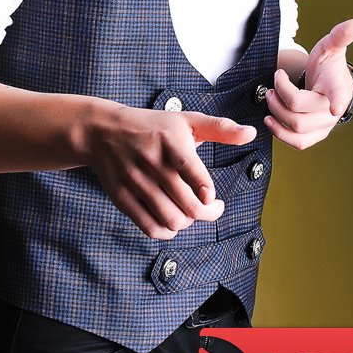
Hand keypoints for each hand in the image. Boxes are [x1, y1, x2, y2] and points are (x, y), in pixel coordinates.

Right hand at [85, 104, 256, 239]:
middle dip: (207, 213)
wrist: (101, 130)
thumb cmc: (152, 126)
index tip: (212, 197)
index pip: (189, 168)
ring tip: (191, 211)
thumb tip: (251, 133)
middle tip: (214, 208)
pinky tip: (173, 221)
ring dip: (187, 223)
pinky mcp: (121, 197)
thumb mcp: (184, 120)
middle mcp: (151, 161)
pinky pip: (149, 227)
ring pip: (170, 220)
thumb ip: (219, 128)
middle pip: (186, 204)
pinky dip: (166, 232)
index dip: (204, 189)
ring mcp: (134, 181)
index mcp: (169, 141)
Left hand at [264, 19, 352, 150]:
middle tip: (273, 82)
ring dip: (276, 113)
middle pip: (300, 110)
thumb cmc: (328, 65)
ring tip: (270, 97)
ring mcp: (325, 125)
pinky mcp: (316, 134)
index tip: (334, 108)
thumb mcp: (331, 47)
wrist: (328, 84)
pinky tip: (270, 120)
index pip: (340, 95)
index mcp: (337, 87)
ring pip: (296, 128)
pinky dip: (280, 133)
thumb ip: (341, 35)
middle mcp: (332, 110)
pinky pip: (298, 142)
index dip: (338, 102)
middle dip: (280, 96)